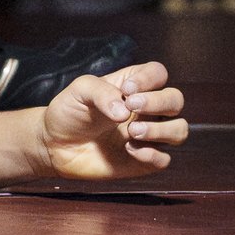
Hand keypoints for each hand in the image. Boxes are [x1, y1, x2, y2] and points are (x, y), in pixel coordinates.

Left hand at [38, 61, 187, 179]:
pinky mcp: (145, 160)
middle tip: (132, 106)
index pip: (158, 73)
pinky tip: (129, 149)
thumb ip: (101, 92)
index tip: (127, 89)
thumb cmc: (70, 111)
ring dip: (161, 130)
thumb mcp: (79, 91)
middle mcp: (146, 109)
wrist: (56, 144)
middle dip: (159, 102)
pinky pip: (164, 159)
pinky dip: (152, 155)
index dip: (149, 79)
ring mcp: (148, 135)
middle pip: (175, 99)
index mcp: (133, 86)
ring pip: (179, 130)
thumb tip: (124, 111)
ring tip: (131, 131)